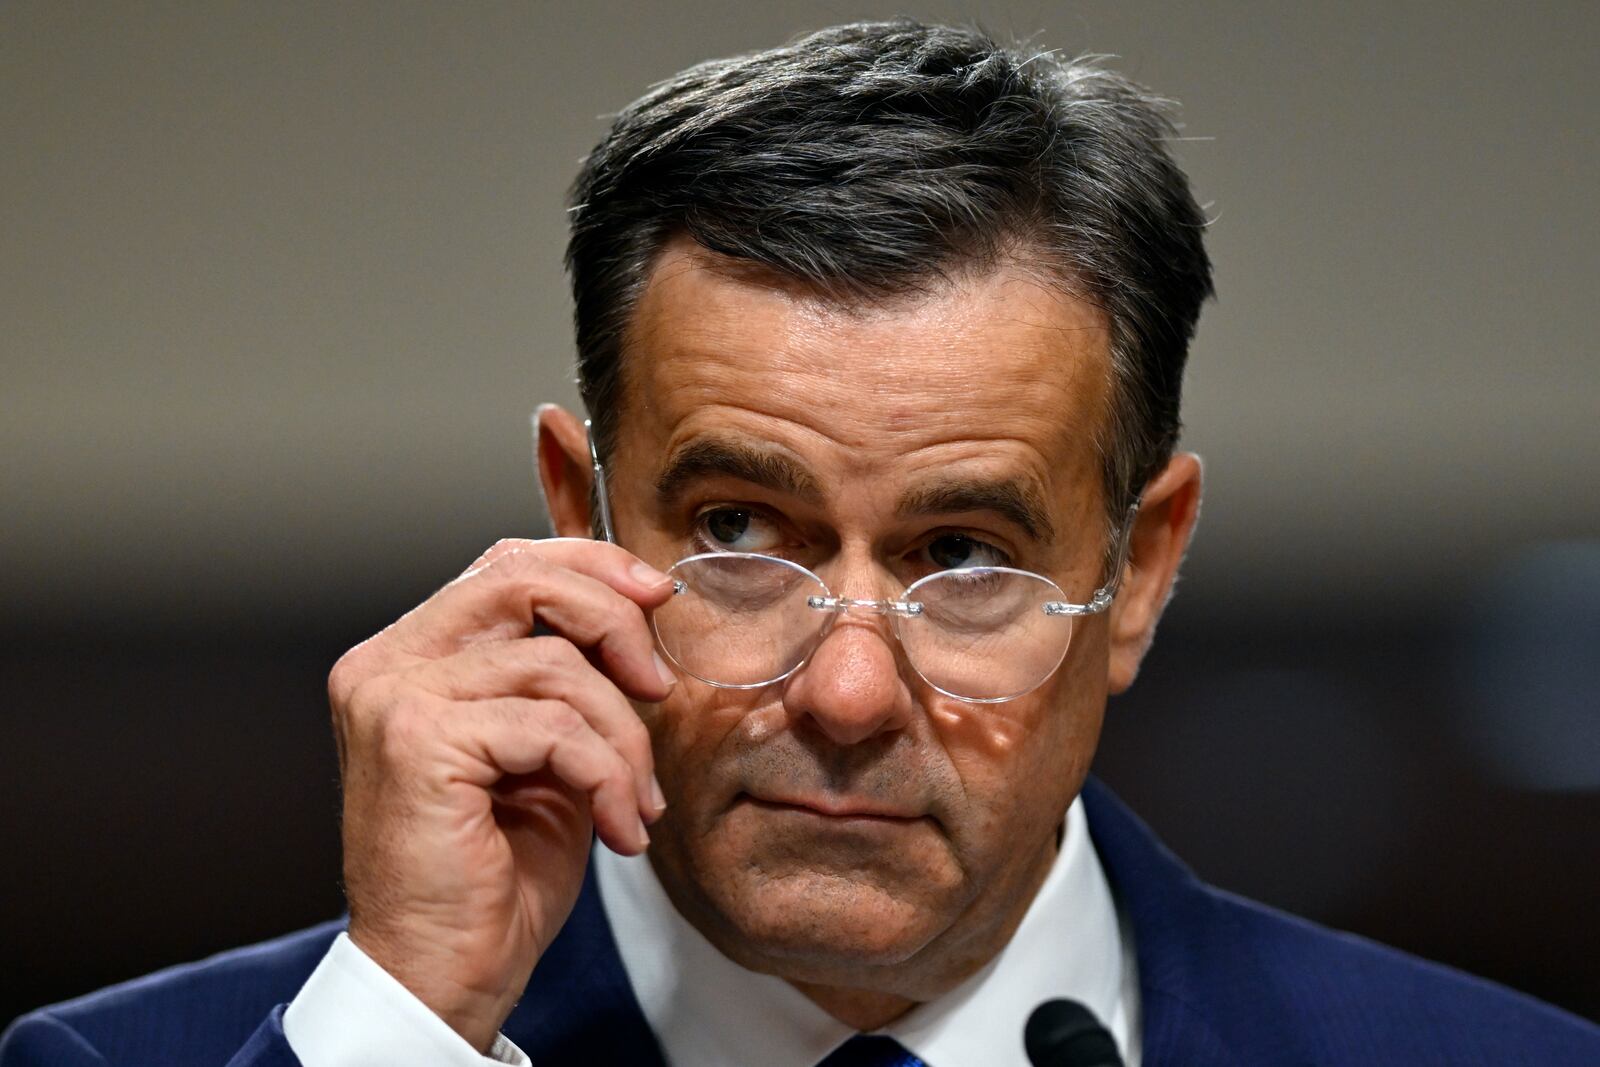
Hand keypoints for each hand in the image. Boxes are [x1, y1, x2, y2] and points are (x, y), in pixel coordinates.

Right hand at [327, 538, 676, 1050]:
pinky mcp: (417, 741)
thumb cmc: (496, 872)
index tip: (656, 595)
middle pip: (522, 581)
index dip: (588, 565)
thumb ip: (565, 676)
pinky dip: (607, 775)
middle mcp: (386, 665)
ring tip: (636, 799)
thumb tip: (637, 611)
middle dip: (614, 620)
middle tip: (658, 685)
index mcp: (409, 657)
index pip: (503, 567)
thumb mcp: (547, 750)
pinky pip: (553, 727)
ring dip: (622, 737)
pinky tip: (619, 827)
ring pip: (554, 666)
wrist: (445, 972)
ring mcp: (393, 698)